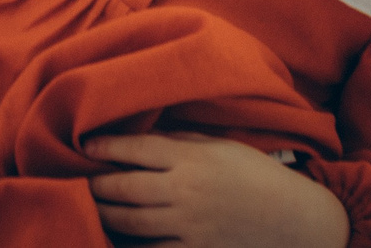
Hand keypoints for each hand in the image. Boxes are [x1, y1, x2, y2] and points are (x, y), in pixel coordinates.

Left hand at [86, 134, 348, 247]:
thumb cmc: (256, 175)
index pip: (136, 149)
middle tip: (77, 177)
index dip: (105, 146)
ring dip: (103, 213)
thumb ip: (180, 141)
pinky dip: (129, 242)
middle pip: (124, 187)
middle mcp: (185, 192)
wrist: (294, 221)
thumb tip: (140, 134)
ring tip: (88, 204)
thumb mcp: (221, 146)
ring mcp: (188, 227)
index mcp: (191, 159)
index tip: (85, 144)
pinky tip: (115, 235)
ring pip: (129, 222)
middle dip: (95, 183)